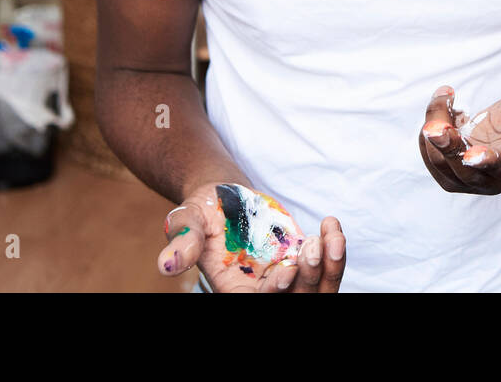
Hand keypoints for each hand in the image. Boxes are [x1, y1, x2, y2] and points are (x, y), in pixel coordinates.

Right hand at [157, 181, 345, 291]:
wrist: (225, 196)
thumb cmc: (201, 211)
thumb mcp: (187, 220)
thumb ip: (182, 241)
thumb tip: (165, 264)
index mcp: (234, 291)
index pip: (260, 303)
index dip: (276, 293)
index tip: (287, 270)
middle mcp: (263, 290)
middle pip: (295, 300)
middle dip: (308, 279)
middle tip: (309, 246)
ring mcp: (286, 276)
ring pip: (317, 288)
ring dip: (329, 267)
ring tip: (330, 236)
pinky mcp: (302, 259)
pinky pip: (327, 266)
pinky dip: (334, 250)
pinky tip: (331, 226)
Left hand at [419, 87, 500, 194]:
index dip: (486, 161)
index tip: (471, 153)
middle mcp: (494, 177)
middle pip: (464, 171)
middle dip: (447, 147)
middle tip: (436, 124)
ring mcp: (472, 177)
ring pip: (441, 163)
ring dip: (434, 130)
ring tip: (446, 98)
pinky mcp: (453, 169)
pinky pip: (431, 157)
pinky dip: (428, 133)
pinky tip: (445, 108)